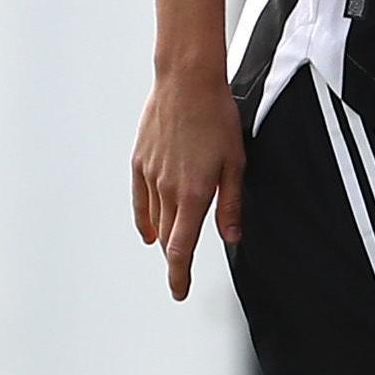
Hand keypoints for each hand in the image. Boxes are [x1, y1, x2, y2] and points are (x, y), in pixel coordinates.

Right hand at [136, 65, 247, 300]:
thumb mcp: (235, 162)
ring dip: (164, 237)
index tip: (180, 292)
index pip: (182, 248)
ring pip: (154, 219)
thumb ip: (231, 204)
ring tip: (171, 249)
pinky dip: (145, 218)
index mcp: (193, 193)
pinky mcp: (139, 163)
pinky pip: (140, 200)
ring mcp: (149, 176)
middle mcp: (167, 189)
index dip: (180, 274)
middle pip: (168, 237)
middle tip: (182, 272)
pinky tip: (149, 229)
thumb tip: (231, 237)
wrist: (186, 83)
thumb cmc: (216, 116)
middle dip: (176, 258)